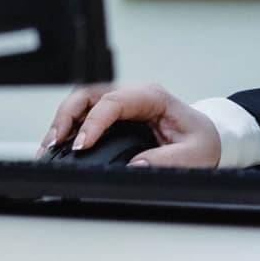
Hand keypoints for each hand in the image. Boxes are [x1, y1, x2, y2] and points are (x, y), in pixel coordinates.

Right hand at [40, 81, 221, 168]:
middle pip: (90, 94)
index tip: (81, 145)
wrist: (210, 137)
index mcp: (153, 97)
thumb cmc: (203, 140)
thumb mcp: (193, 154)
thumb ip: (166, 160)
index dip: (94, 122)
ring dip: (63, 122)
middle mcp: (134, 95)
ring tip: (49, 148)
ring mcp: (123, 104)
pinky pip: (86, 115)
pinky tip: (58, 147)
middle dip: (67, 116)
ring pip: (83, 102)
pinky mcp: (116, 116)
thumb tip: (135, 166)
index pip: (114, 101)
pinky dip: (69, 129)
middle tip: (54, 144)